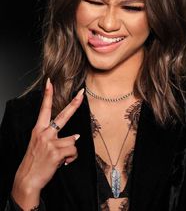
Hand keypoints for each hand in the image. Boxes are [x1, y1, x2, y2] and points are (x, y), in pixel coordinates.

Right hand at [11, 79, 83, 208]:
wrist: (27, 179)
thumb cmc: (35, 161)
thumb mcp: (40, 144)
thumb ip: (56, 137)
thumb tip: (76, 136)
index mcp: (38, 129)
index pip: (44, 108)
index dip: (48, 94)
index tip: (50, 82)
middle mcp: (44, 133)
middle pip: (63, 115)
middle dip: (74, 104)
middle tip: (82, 93)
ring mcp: (50, 142)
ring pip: (73, 140)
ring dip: (70, 150)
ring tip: (61, 157)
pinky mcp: (56, 152)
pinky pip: (73, 151)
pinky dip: (71, 158)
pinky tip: (63, 162)